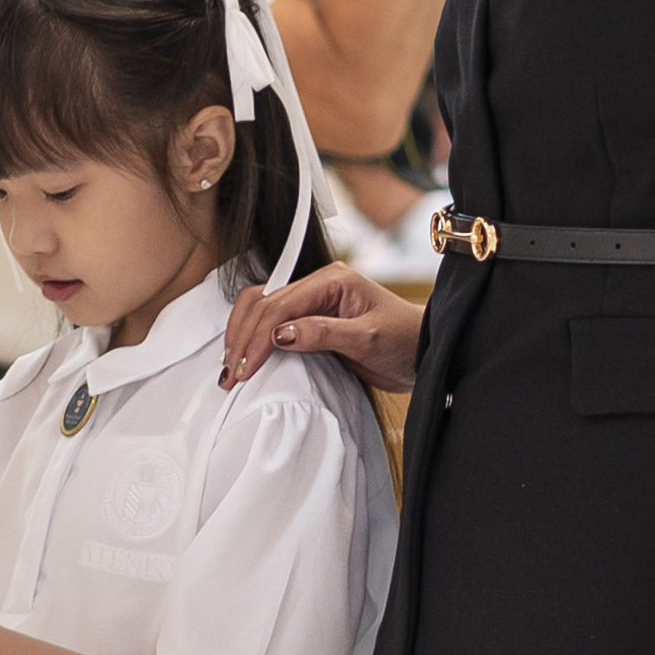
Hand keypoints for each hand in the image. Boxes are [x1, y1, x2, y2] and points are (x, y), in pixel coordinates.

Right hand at [223, 261, 421, 389]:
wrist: (423, 354)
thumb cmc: (405, 340)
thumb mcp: (368, 338)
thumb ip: (324, 333)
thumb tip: (279, 334)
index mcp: (331, 280)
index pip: (281, 305)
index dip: (258, 337)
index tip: (245, 367)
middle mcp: (317, 287)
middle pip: (263, 304)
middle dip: (243, 338)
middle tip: (231, 374)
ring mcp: (312, 305)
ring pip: (260, 311)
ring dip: (242, 337)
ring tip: (230, 369)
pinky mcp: (310, 324)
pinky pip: (272, 326)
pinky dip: (253, 341)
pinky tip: (244, 360)